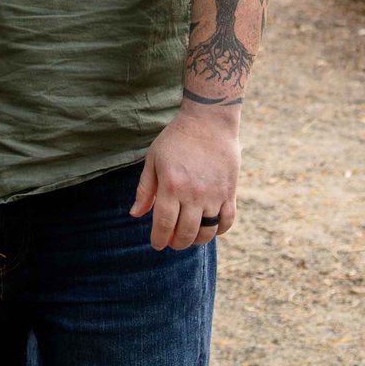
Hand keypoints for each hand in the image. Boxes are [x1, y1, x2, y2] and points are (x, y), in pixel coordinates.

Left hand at [131, 103, 239, 250]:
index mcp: (171, 185)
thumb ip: (145, 189)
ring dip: (196, 240)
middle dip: (176, 243)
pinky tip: (210, 227)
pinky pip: (227, 222)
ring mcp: (214, 194)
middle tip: (172, 242)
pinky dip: (219, 230)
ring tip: (189, 236)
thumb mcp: (153, 159)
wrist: (208, 121)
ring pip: (207, 232)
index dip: (159, 239)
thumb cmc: (176, 139)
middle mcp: (193, 193)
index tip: (157, 244)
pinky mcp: (229, 192)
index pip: (163, 224)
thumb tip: (135, 214)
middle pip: (185, 233)